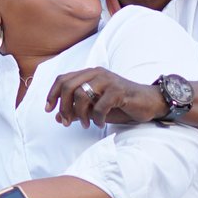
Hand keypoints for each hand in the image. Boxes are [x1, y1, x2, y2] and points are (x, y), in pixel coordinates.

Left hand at [44, 68, 164, 127]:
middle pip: (68, 86)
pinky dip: (96, 118)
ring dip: (80, 114)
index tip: (48, 110)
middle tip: (66, 122)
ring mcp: (108, 80)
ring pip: (81, 95)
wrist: (148, 103)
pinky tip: (100, 123)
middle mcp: (97, 73)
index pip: (63, 79)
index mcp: (89, 74)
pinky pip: (99, 106)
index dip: (52, 94)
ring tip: (86, 125)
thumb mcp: (95, 108)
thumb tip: (58, 117)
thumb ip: (78, 110)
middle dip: (64, 107)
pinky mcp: (118, 90)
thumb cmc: (121, 105)